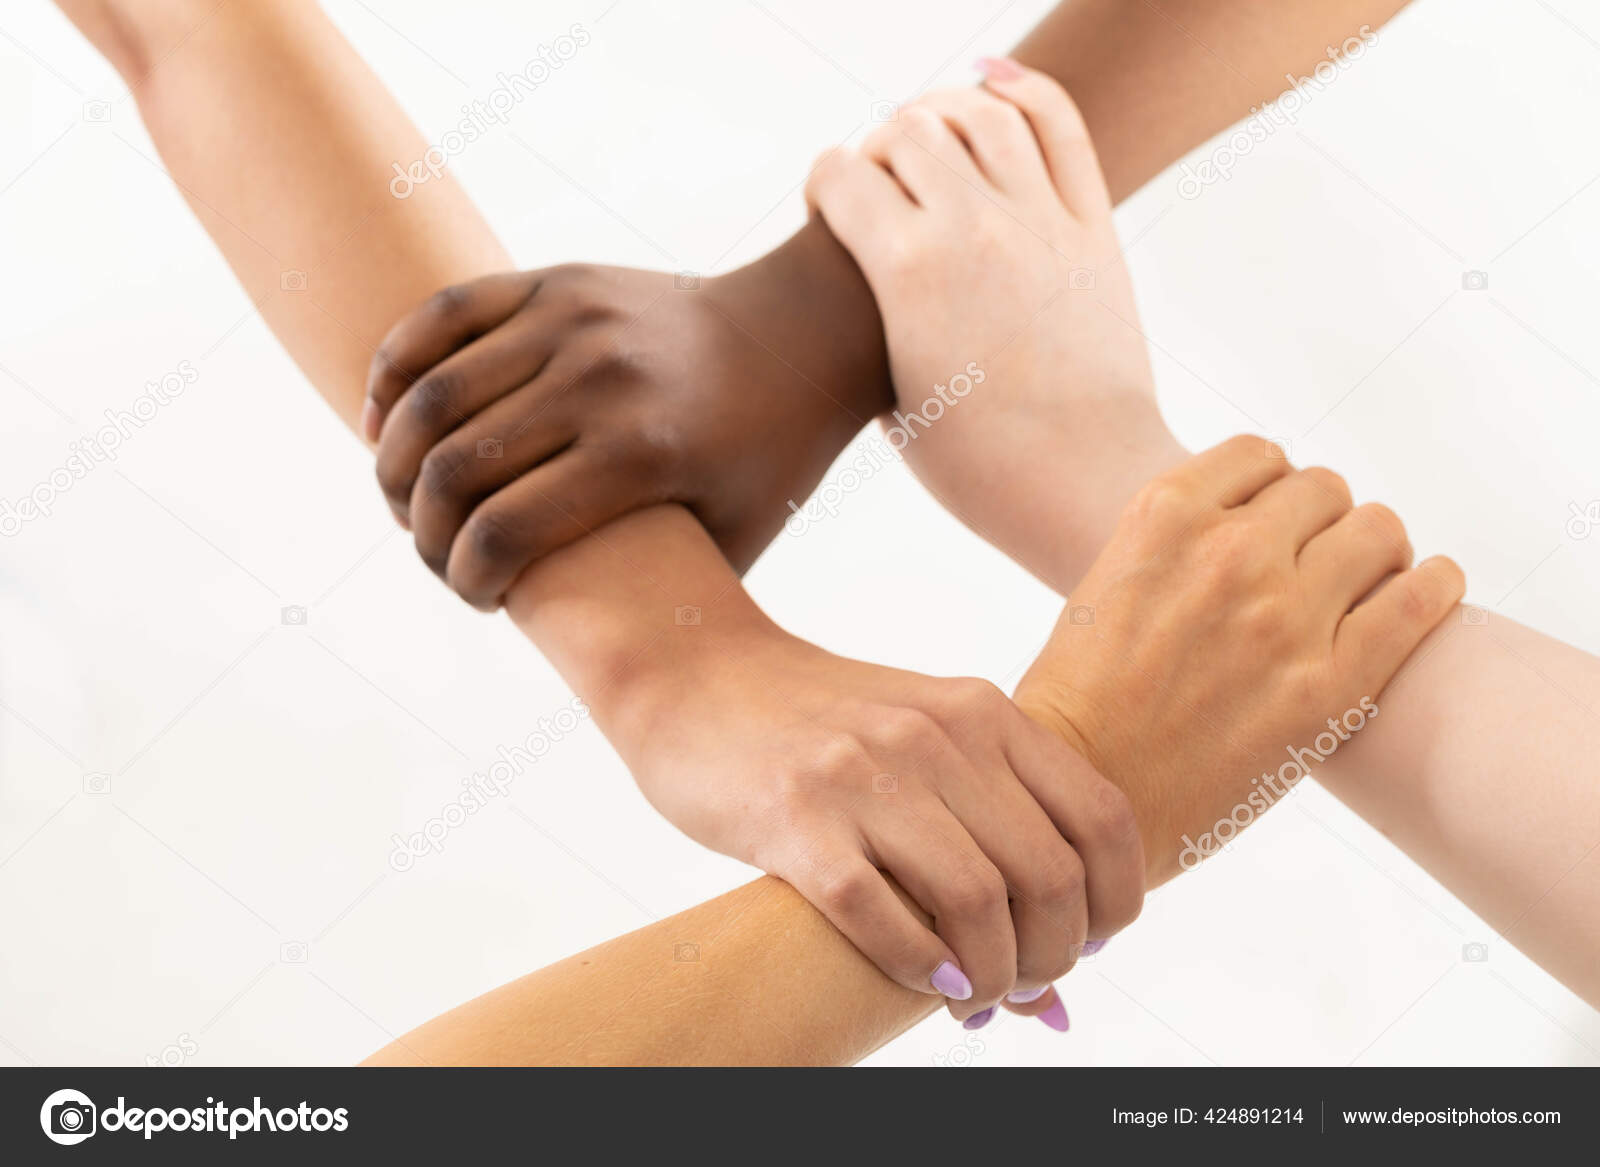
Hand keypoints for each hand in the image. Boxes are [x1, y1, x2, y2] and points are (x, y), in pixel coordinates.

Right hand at [364, 242, 888, 608]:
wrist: (798, 338)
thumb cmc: (764, 462)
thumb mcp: (733, 544)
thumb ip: (662, 591)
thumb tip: (596, 651)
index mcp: (641, 456)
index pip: (502, 534)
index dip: (464, 580)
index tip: (475, 597)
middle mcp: (599, 382)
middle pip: (453, 468)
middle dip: (419, 527)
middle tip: (429, 551)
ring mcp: (573, 321)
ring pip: (432, 394)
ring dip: (394, 457)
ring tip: (400, 494)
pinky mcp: (557, 281)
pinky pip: (444, 316)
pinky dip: (398, 368)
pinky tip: (387, 418)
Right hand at [610, 607, 1144, 1021]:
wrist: (695, 678)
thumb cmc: (823, 726)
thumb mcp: (924, 730)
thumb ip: (993, 812)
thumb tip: (1061, 952)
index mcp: (981, 711)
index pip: (1102, 817)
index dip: (1117, 901)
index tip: (1093, 941)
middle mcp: (933, 736)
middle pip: (1046, 876)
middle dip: (1052, 956)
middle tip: (1027, 986)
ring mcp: (861, 774)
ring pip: (974, 903)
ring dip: (990, 976)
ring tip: (976, 997)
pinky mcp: (792, 818)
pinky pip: (877, 916)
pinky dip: (916, 967)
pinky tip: (926, 983)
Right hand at [804, 60, 1182, 581]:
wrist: (1084, 483)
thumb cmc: (978, 467)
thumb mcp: (891, 398)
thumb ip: (872, 323)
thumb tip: (865, 283)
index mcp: (906, 271)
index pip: (839, 174)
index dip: (822, 187)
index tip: (828, 213)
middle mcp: (971, 227)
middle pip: (904, 132)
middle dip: (878, 151)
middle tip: (880, 189)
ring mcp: (1038, 220)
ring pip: (979, 115)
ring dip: (941, 114)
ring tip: (929, 138)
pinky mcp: (1092, 228)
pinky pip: (1060, 127)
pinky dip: (1024, 88)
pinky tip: (992, 82)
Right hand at [1013, 435, 1465, 882]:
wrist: (1085, 797)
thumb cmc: (1081, 703)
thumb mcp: (1106, 585)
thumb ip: (1174, 548)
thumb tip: (1247, 534)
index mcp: (1164, 519)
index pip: (1258, 456)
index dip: (1272, 487)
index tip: (1275, 520)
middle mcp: (1230, 551)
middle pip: (1322, 490)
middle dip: (1322, 521)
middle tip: (1318, 561)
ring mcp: (1285, 615)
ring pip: (1376, 530)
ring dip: (1375, 549)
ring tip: (1369, 579)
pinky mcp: (1330, 686)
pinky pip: (1418, 601)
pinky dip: (1434, 584)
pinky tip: (1431, 586)